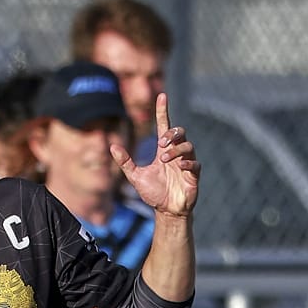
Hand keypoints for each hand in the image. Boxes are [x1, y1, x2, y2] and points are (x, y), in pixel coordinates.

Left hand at [115, 94, 198, 219]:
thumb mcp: (136, 176)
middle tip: (161, 143)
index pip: (164, 126)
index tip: (161, 96)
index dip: (163, 111)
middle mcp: (176, 154)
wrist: (167, 211)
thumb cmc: (154, 193)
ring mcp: (187, 164)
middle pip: (180, 132)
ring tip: (164, 158)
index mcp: (164, 151)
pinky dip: (187, 163)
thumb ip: (125, 162)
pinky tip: (179, 167)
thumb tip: (112, 146)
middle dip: (172, 134)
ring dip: (176, 149)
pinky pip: (195, 164)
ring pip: (188, 145)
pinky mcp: (194, 175)